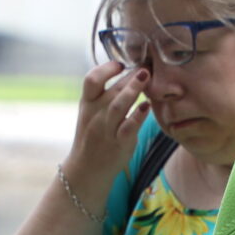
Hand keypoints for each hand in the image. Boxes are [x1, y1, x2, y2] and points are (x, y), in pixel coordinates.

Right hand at [65, 53, 150, 201]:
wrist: (86, 170)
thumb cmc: (93, 137)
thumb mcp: (91, 113)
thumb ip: (105, 95)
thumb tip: (129, 74)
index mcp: (87, 104)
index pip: (91, 80)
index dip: (105, 69)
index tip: (120, 64)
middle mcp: (95, 115)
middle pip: (111, 89)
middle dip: (129, 76)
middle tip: (145, 66)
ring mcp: (106, 129)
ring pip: (118, 105)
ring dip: (133, 89)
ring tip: (146, 76)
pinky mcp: (119, 143)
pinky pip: (129, 127)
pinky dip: (138, 116)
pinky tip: (147, 106)